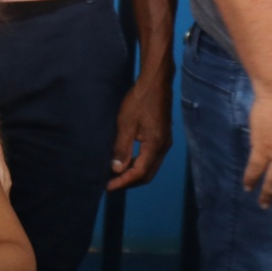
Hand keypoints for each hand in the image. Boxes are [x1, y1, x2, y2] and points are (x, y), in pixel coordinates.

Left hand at [107, 71, 172, 191]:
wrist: (156, 83)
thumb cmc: (140, 101)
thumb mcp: (126, 124)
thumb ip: (122, 148)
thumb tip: (117, 169)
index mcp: (155, 146)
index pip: (139, 173)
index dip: (123, 182)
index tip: (107, 187)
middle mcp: (163, 148)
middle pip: (146, 174)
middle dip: (128, 182)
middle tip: (109, 184)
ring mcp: (164, 143)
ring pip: (149, 168)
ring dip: (133, 174)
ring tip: (115, 176)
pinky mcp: (162, 138)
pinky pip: (151, 159)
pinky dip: (138, 165)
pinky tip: (126, 162)